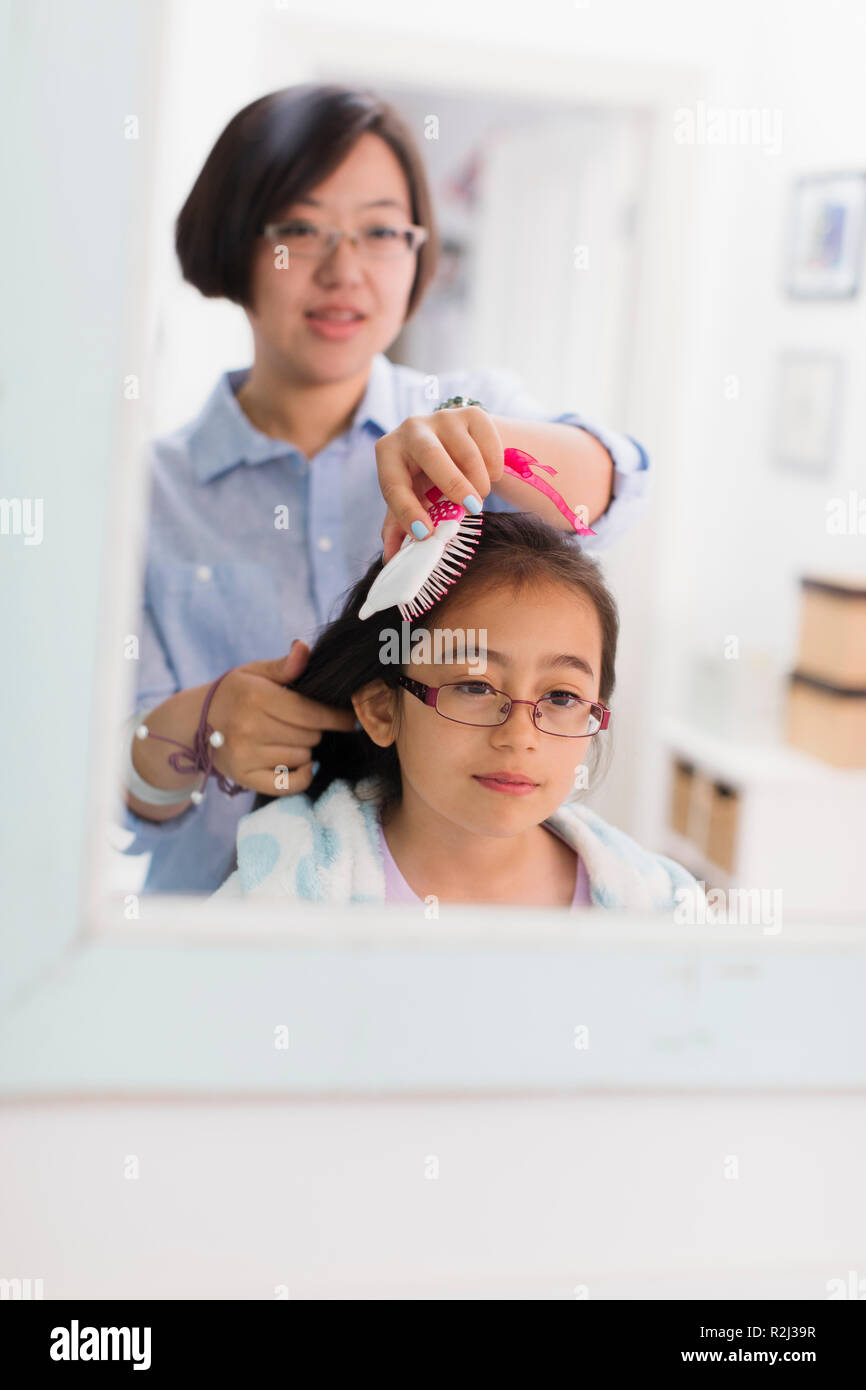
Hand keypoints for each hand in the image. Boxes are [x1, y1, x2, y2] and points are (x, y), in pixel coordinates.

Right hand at [207, 641, 356, 796]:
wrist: (197, 723)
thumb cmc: (236, 694)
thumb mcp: (256, 672)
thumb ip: (285, 665)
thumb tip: (304, 649)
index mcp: (256, 697)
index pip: (311, 712)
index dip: (337, 717)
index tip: (352, 719)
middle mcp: (249, 728)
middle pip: (310, 736)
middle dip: (316, 729)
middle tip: (305, 724)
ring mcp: (245, 755)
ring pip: (303, 757)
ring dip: (306, 749)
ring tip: (290, 738)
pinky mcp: (244, 778)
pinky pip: (290, 784)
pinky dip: (302, 775)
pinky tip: (301, 763)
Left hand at [375, 405, 504, 562]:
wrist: (456, 446)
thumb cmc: (425, 479)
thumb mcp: (411, 500)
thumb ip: (399, 528)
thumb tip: (390, 560)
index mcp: (388, 452)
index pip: (394, 484)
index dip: (408, 512)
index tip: (426, 535)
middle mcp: (411, 428)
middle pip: (431, 455)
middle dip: (453, 484)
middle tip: (472, 509)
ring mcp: (443, 417)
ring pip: (466, 452)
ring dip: (479, 482)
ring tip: (478, 497)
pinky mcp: (472, 414)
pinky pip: (488, 444)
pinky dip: (493, 467)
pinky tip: (488, 475)